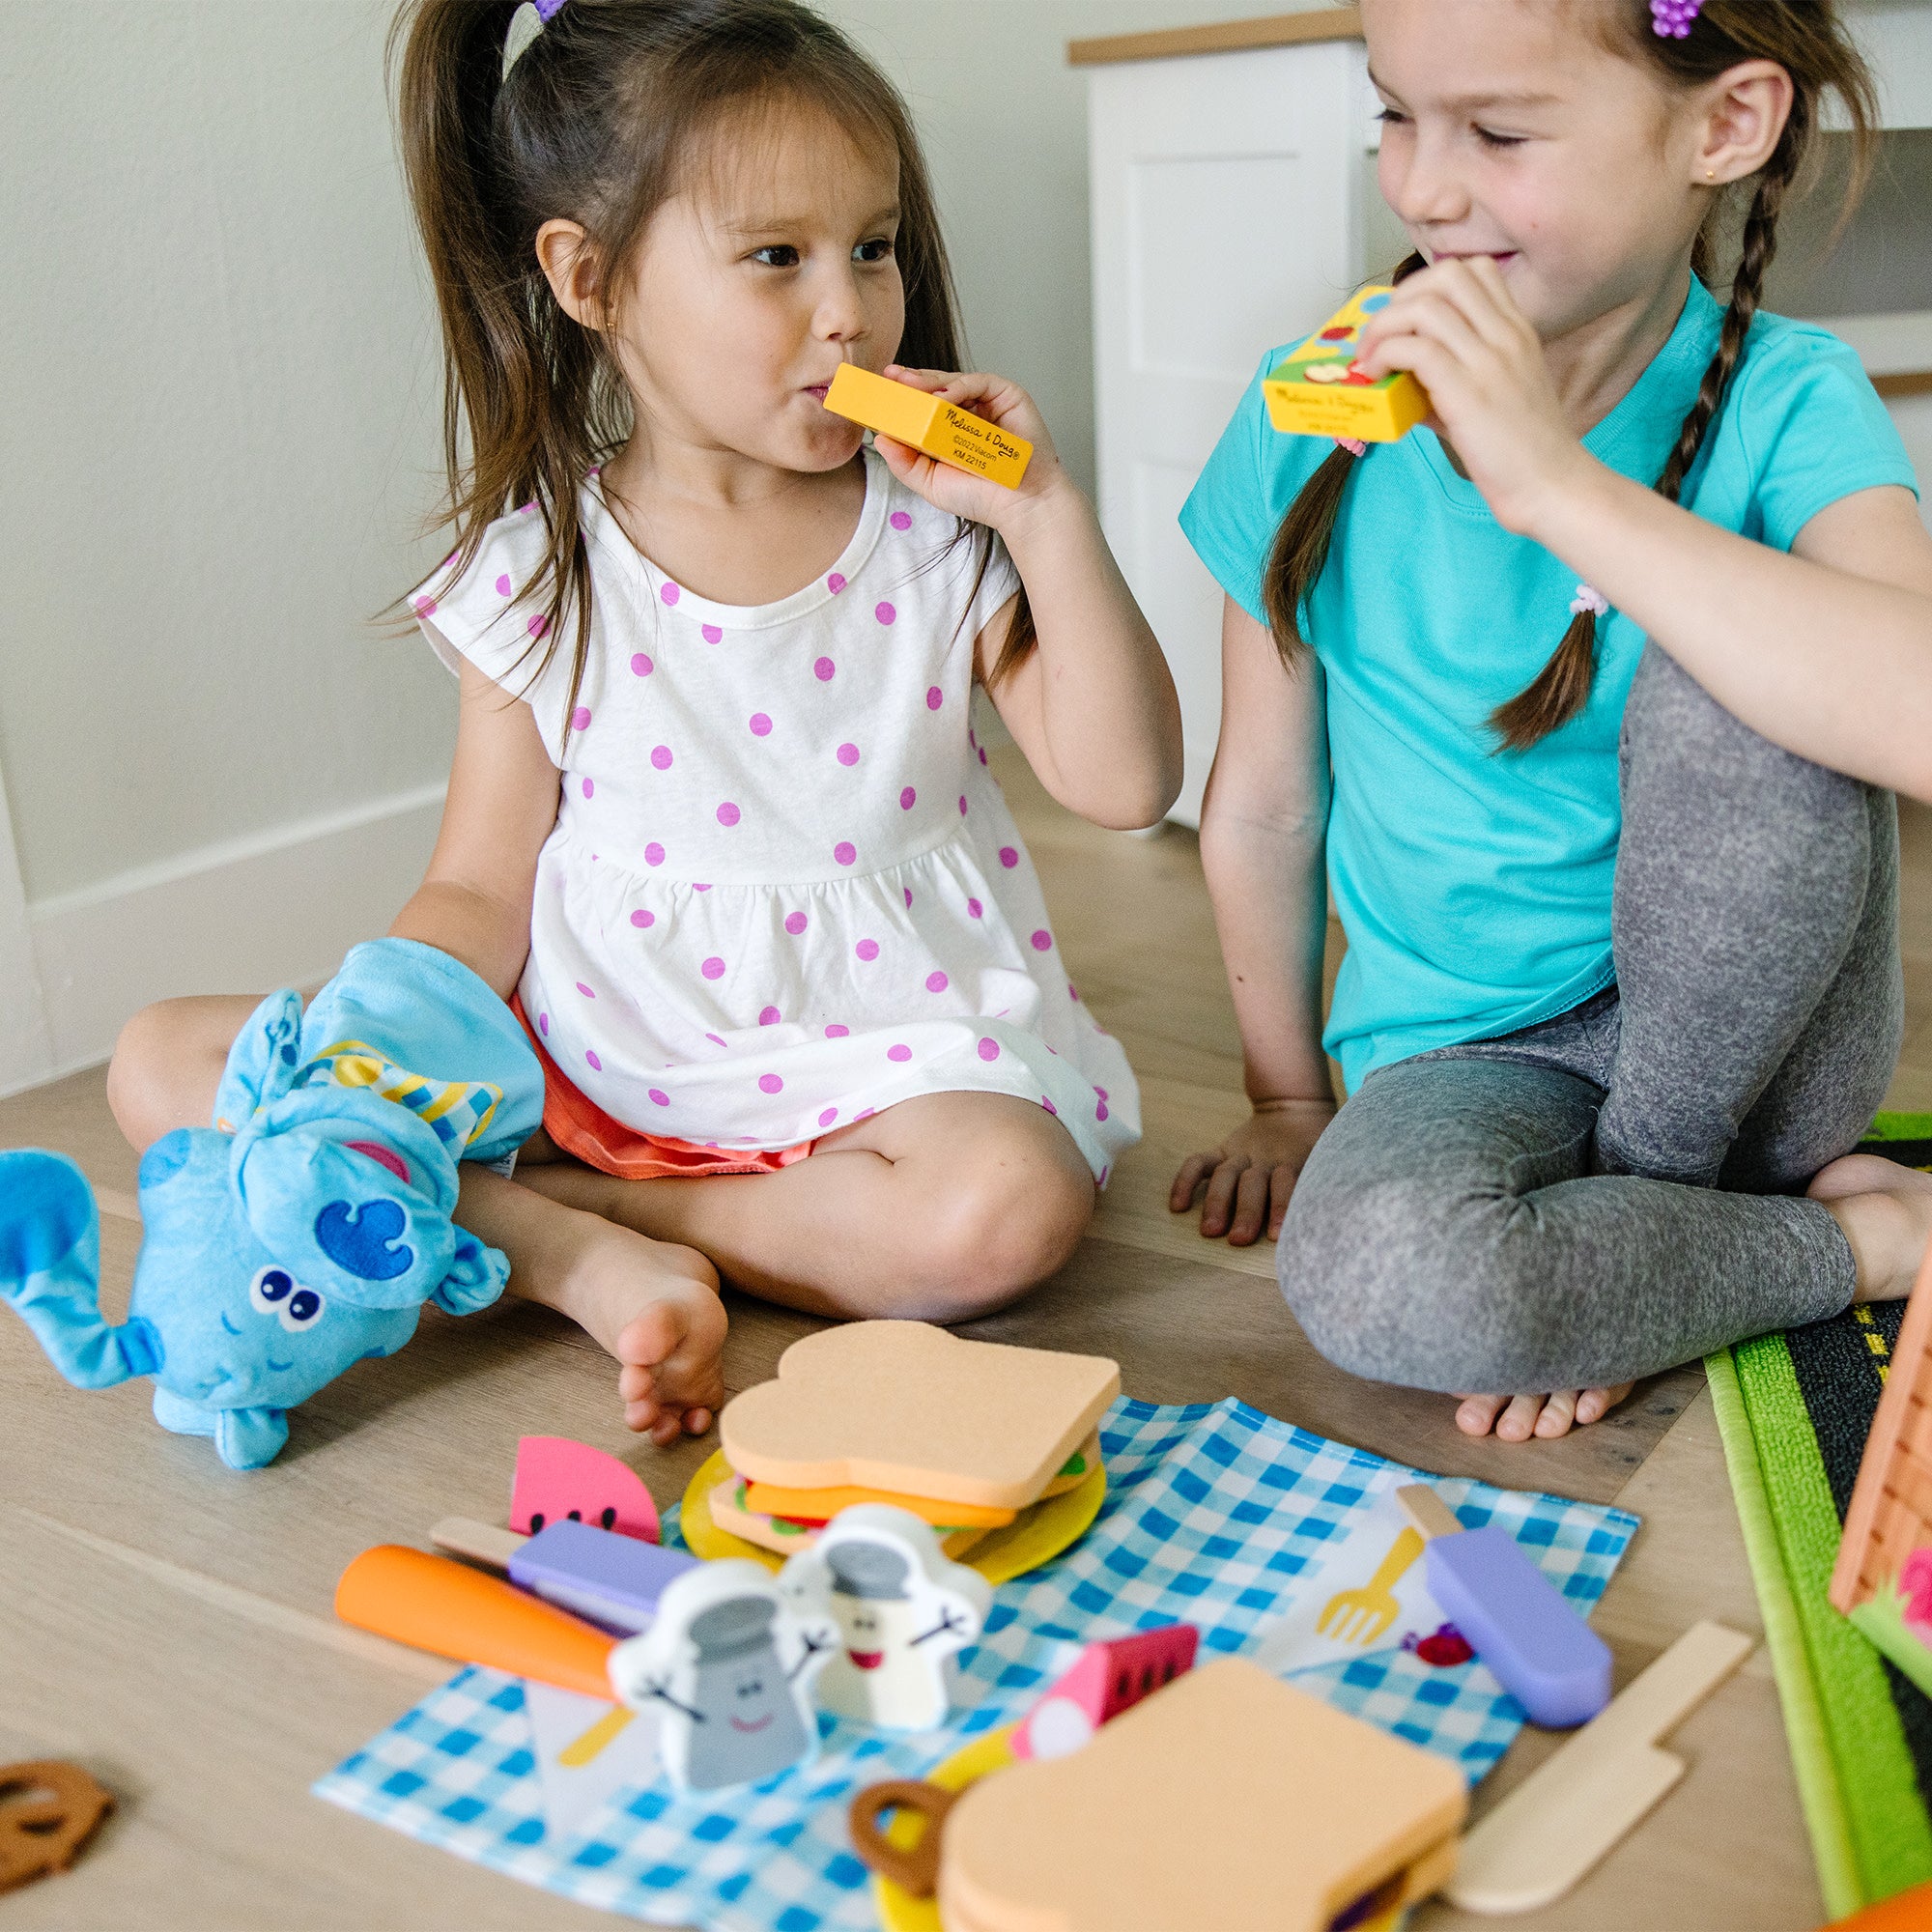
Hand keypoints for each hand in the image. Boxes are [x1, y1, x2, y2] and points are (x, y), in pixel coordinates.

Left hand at [868, 366, 1071, 535]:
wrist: (1020, 505)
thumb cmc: (981, 497)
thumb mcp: (930, 481)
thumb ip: (904, 462)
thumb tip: (880, 437)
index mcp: (950, 429)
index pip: (921, 407)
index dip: (901, 398)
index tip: (878, 392)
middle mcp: (969, 412)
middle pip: (935, 388)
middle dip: (910, 382)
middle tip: (889, 378)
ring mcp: (988, 402)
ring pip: (953, 381)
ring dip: (928, 381)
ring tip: (908, 386)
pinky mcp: (1007, 395)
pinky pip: (977, 383)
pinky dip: (956, 387)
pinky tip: (940, 400)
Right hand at [1169, 1098, 1335, 1244]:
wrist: (1295, 1106)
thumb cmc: (1317, 1143)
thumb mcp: (1330, 1156)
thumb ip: (1331, 1180)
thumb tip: (1343, 1215)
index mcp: (1296, 1159)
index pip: (1288, 1182)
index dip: (1282, 1205)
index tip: (1276, 1234)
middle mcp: (1266, 1159)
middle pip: (1254, 1183)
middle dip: (1246, 1211)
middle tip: (1238, 1239)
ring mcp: (1241, 1154)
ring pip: (1227, 1175)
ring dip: (1218, 1203)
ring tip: (1210, 1230)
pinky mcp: (1223, 1150)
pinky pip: (1200, 1163)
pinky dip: (1185, 1181)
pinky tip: (1177, 1206)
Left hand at [1352, 257, 1591, 538]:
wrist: (1551, 485)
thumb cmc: (1521, 451)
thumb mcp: (1492, 397)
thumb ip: (1450, 378)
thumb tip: (1399, 378)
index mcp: (1516, 330)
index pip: (1475, 270)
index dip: (1429, 284)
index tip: (1407, 320)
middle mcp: (1505, 335)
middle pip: (1447, 275)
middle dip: (1401, 297)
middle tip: (1381, 335)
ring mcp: (1489, 360)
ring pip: (1425, 306)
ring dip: (1385, 327)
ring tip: (1371, 359)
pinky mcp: (1468, 392)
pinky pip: (1415, 349)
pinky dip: (1384, 355)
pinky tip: (1378, 377)